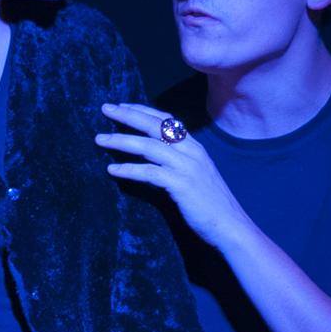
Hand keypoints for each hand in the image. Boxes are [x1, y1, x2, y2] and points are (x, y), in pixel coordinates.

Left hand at [96, 103, 250, 249]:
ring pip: (149, 146)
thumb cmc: (210, 204)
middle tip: (105, 108)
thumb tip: (149, 156)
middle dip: (128, 115)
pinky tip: (113, 170)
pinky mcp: (182, 185)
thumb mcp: (195, 175)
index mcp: (195, 147)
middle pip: (155, 126)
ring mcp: (187, 167)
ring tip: (100, 139)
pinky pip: (150, 173)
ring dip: (121, 141)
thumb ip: (176, 162)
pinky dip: (129, 169)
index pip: (166, 120)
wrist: (230, 226)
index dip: (143, 110)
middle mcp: (192, 152)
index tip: (122, 105)